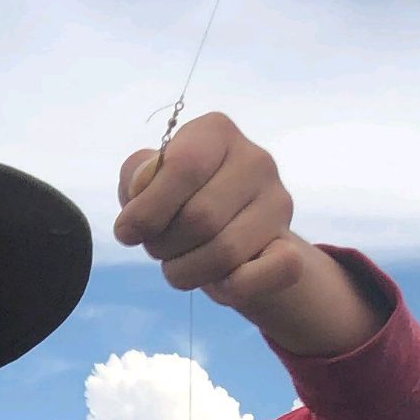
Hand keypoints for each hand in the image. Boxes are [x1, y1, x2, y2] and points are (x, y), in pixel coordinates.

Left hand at [112, 114, 383, 353]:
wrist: (223, 229)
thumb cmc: (176, 201)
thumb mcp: (146, 180)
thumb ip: (136, 177)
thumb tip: (144, 192)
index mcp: (215, 131)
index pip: (182, 168)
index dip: (146, 212)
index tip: (128, 233)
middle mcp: (256, 159)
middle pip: (200, 218)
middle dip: (164, 246)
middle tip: (159, 247)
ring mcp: (278, 202)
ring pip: (225, 253)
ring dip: (187, 272)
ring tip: (180, 263)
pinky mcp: (291, 246)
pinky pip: (273, 272)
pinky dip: (235, 288)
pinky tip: (217, 283)